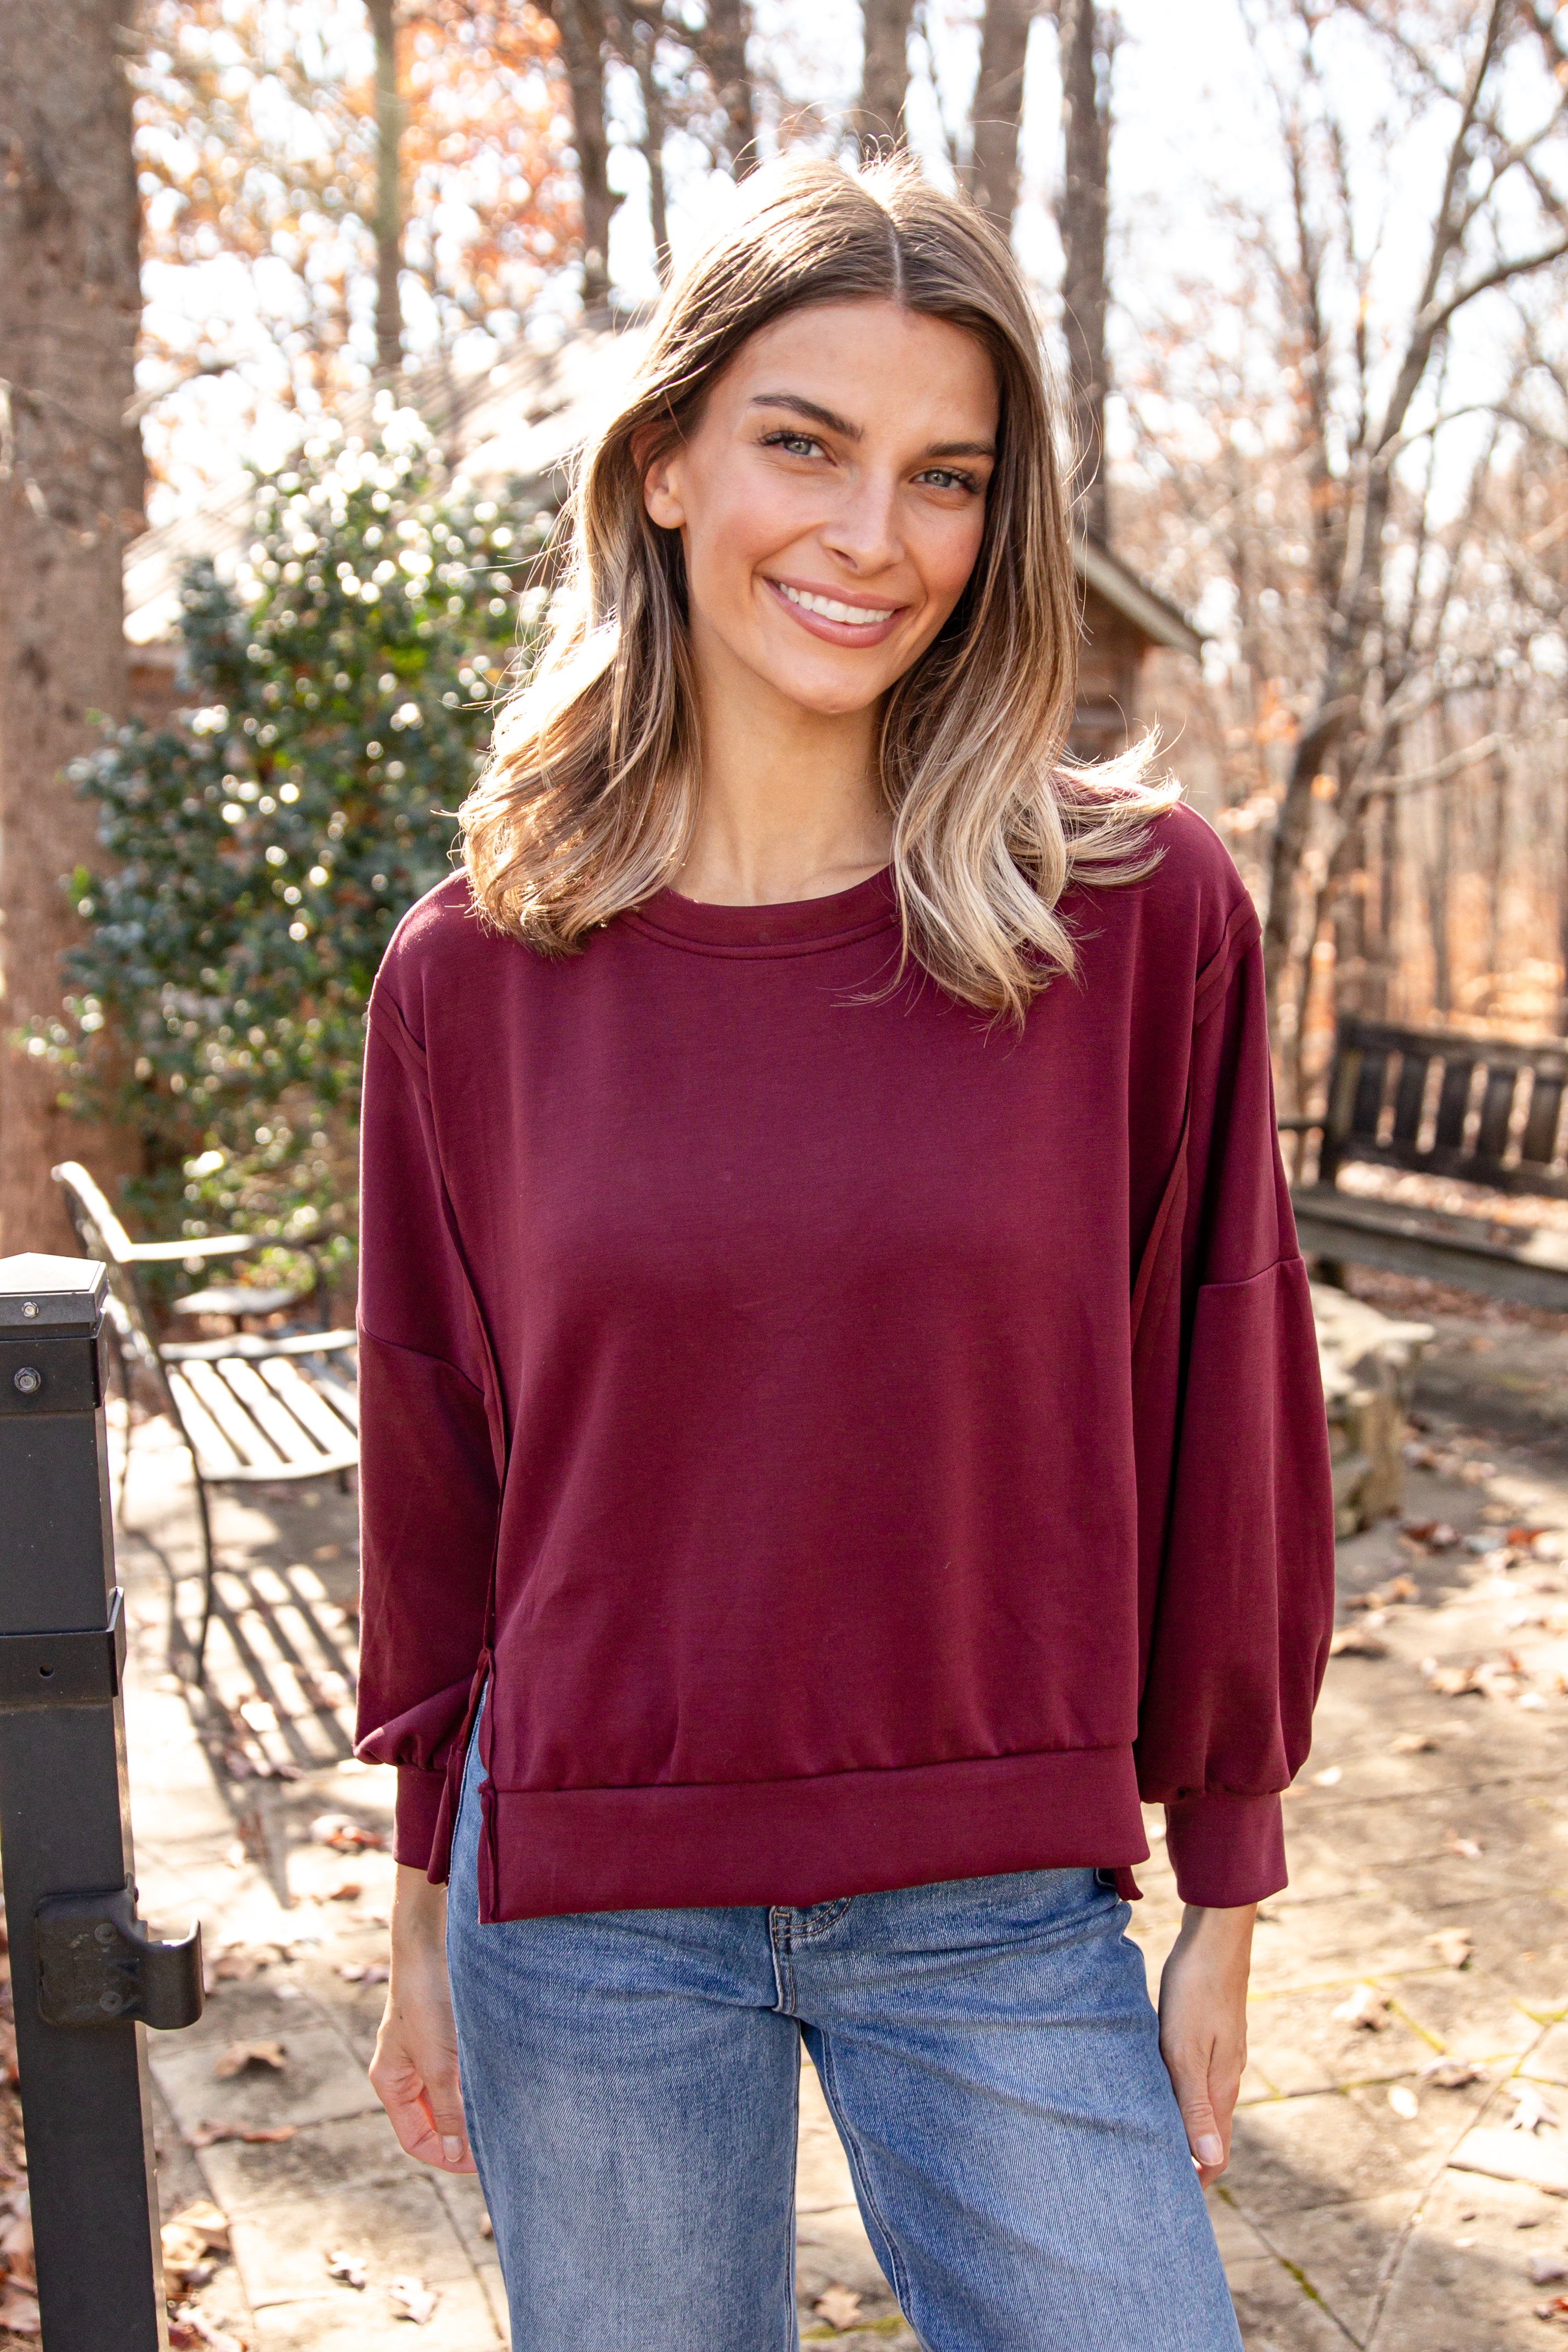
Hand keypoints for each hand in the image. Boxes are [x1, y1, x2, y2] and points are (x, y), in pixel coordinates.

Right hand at [369, 1863, 477, 2173]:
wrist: (431, 1946)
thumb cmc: (427, 2003)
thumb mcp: (439, 2064)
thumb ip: (447, 2111)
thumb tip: (458, 2157)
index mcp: (391, 2084)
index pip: (416, 2140)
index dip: (446, 2158)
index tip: (482, 2164)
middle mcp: (404, 2072)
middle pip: (430, 2122)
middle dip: (460, 2138)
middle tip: (496, 2148)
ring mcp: (422, 2053)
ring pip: (447, 2099)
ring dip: (471, 2112)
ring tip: (503, 2120)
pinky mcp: (442, 2035)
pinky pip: (458, 2075)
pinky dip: (475, 2086)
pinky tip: (498, 2086)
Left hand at [1157, 1901, 1254, 2186]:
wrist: (1216, 1937)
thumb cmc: (1196, 1991)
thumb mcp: (1186, 2050)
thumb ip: (1195, 2104)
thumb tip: (1207, 2160)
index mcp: (1222, 2087)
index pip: (1217, 2152)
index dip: (1198, 2180)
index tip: (1172, 2202)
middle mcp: (1226, 2076)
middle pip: (1212, 2133)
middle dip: (1189, 2160)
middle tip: (1155, 2177)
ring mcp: (1222, 2054)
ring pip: (1204, 2104)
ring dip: (1184, 2127)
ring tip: (1151, 2139)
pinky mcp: (1212, 2034)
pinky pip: (1198, 2077)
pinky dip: (1181, 2095)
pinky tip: (1158, 2086)